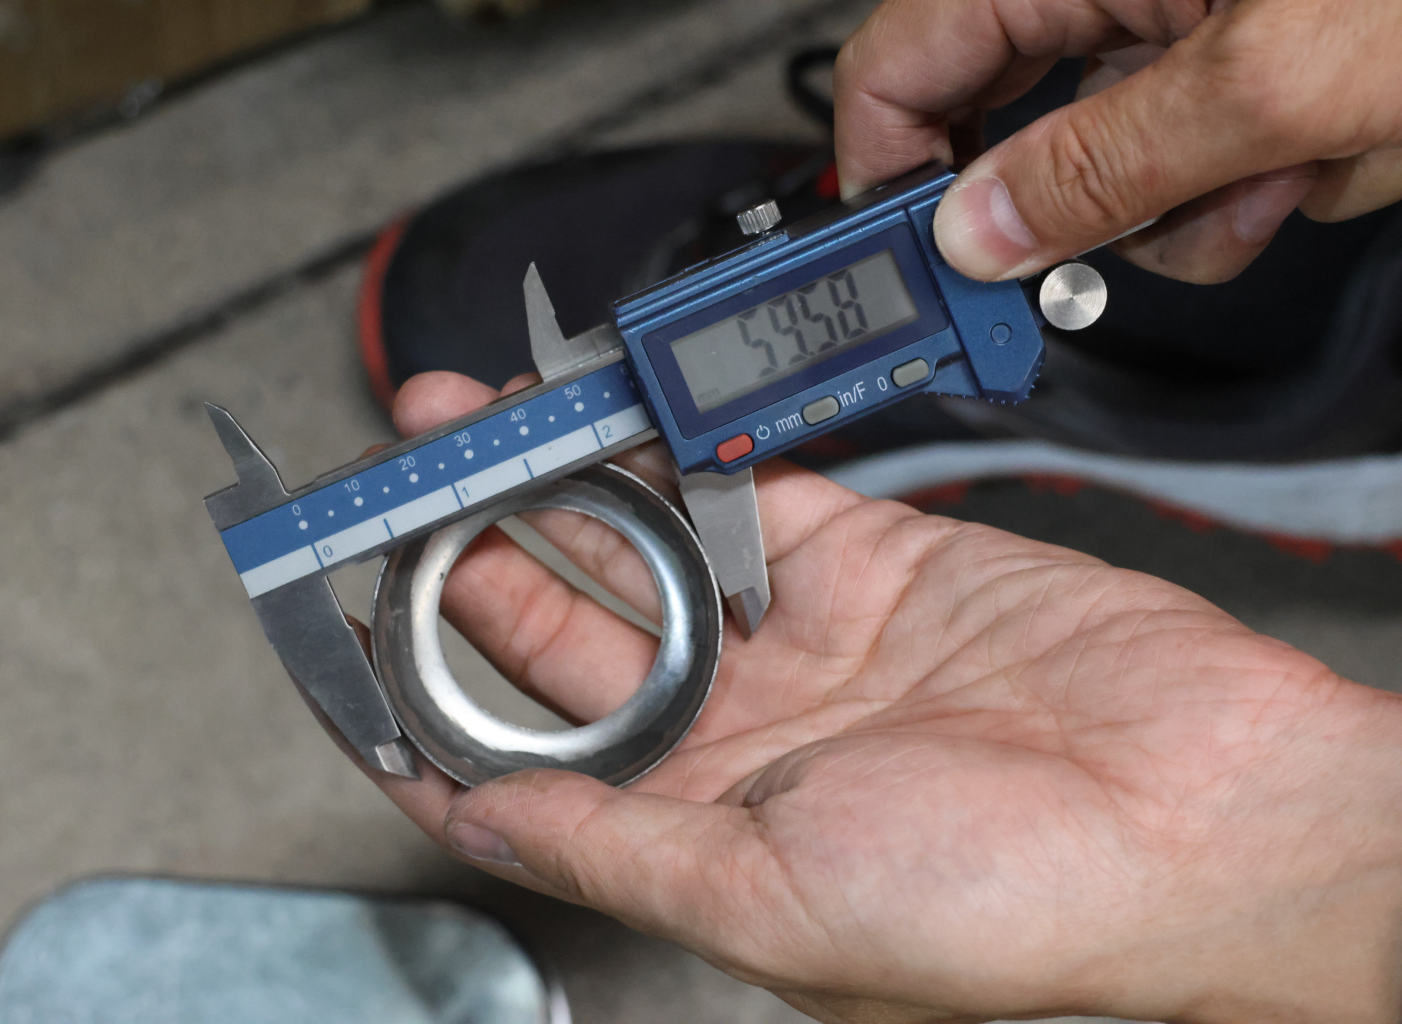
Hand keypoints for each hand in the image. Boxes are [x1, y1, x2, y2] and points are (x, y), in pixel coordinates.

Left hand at [368, 371, 1401, 1023]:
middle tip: (401, 488)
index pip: (523, 758)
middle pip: (566, 630)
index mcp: (698, 827)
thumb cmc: (1014, 910)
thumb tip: (476, 820)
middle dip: (470, 556)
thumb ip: (611, 844)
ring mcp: (799, 636)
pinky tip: (599, 425)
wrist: (1204, 814)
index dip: (428, 698)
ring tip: (467, 429)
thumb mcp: (767, 902)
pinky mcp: (869, 556)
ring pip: (641, 543)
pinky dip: (673, 456)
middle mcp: (738, 731)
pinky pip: (746, 491)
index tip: (348, 636)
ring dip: (552, 487)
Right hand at [834, 0, 1401, 284]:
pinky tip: (1334, 148)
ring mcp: (1182, 26)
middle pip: (1011, 131)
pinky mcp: (1245, 62)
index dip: (885, 175)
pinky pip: (1203, 163)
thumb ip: (1100, 168)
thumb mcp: (1273, 78)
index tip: (906, 268)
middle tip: (1115, 245)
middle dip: (1088, 204)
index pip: (898, 68)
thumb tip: (974, 236)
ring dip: (1203, 203)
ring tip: (1295, 163)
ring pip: (1117, 169)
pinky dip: (1267, 183)